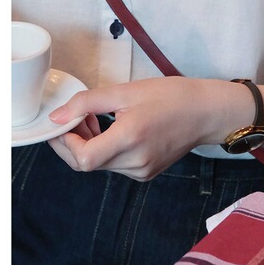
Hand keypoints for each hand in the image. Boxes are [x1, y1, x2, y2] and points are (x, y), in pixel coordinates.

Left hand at [46, 77, 239, 180]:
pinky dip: (104, 150)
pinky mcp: (145, 173)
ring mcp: (141, 171)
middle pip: (86, 164)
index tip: (63, 123)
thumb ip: (87, 102)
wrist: (206, 112)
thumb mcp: (127, 91)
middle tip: (78, 116)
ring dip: (87, 145)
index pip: (83, 157)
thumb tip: (57, 117)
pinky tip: (113, 130)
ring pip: (99, 165)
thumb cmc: (172, 96)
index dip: (65, 142)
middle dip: (72, 142)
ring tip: (96, 119)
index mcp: (131, 137)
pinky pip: (114, 166)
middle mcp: (135, 161)